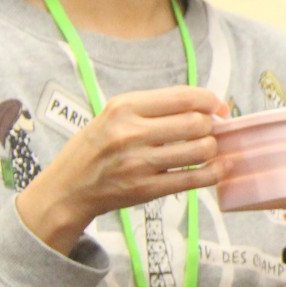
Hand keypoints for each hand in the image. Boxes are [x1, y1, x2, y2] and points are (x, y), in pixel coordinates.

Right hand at [17, 86, 224, 253]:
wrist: (68, 188)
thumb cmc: (97, 147)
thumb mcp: (115, 114)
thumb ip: (155, 107)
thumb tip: (207, 105)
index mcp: (124, 107)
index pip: (183, 97)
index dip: (210, 101)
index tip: (217, 108)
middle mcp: (131, 133)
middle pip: (196, 123)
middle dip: (211, 126)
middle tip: (209, 131)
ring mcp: (139, 163)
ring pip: (200, 150)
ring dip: (212, 149)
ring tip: (206, 149)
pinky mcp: (146, 189)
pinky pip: (194, 179)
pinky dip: (214, 172)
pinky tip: (217, 168)